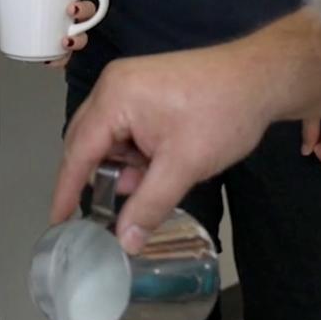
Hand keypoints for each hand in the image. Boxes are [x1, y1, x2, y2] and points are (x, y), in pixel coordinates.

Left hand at [0, 0, 99, 69]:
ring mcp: (62, 31)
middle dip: (85, 10)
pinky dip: (60, 60)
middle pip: (89, 10)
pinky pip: (64, 57)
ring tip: (64, 40)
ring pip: (82, 35)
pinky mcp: (53, 49)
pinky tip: (50, 61)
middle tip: (70, 9)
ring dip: (78, 38)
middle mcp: (66, 12)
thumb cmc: (5, 6)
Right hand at [53, 44, 274, 251]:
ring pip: (110, 137)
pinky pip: (127, 127)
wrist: (261, 77)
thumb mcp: (183, 166)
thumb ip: (149, 205)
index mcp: (114, 98)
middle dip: (101, 177)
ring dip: (125, 166)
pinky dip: (137, 152)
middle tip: (109, 212)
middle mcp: (114, 85)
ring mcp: (130, 83)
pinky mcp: (147, 88)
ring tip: (153, 182)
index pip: (78, 152)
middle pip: (88, 142)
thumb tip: (125, 242)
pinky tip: (160, 165)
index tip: (58, 222)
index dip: (67, 191)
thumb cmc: (222, 113)